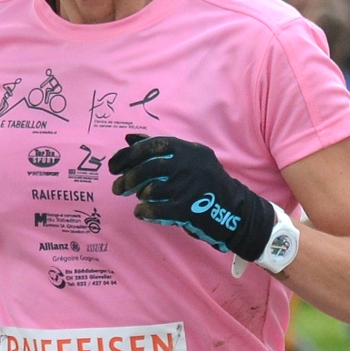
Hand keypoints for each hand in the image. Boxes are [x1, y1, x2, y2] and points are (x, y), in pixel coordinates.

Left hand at [108, 135, 276, 259]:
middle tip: (116, 187)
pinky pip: (155, 209)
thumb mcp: (189, 160)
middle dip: (127, 178)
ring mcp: (189, 187)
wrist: (236, 211)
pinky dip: (143, 211)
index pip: (152, 146)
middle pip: (147, 168)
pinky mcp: (188, 209)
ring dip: (139, 195)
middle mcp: (189, 165)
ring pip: (150, 189)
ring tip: (138, 199)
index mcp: (189, 149)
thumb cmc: (206, 184)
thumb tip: (129, 138)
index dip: (128, 155)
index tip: (114, 165)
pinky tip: (140, 212)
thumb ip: (159, 149)